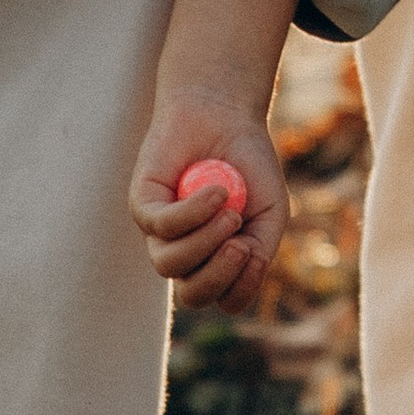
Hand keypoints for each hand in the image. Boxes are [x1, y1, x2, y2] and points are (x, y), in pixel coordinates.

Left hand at [131, 101, 289, 315]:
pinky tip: (215, 191)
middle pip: (192, 294)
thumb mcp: (270, 211)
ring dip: (206, 242)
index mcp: (219, 259)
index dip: (240, 287)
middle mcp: (186, 252)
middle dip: (219, 275)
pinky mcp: (143, 206)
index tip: (255, 249)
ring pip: (170, 266)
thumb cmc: (248, 166)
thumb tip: (243, 268)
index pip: (223, 298)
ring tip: (228, 212)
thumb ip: (263, 248)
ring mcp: (161, 232)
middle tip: (240, 243)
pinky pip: (162, 226)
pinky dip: (193, 212)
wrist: (225, 116)